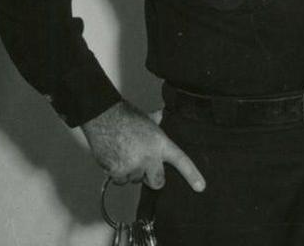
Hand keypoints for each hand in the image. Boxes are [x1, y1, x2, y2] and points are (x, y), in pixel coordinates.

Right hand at [80, 101, 204, 191]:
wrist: (103, 117)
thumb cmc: (126, 117)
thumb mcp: (151, 120)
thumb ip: (161, 124)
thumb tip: (166, 118)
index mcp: (161, 144)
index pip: (181, 161)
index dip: (192, 175)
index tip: (200, 186)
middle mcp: (149, 157)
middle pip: (157, 182)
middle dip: (152, 178)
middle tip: (145, 165)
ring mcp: (133, 166)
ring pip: (135, 180)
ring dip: (132, 173)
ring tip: (126, 154)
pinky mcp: (117, 171)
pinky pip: (120, 181)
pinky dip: (117, 173)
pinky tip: (116, 158)